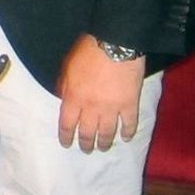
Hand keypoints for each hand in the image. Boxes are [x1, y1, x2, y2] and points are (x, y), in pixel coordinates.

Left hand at [56, 35, 143, 152]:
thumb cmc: (88, 51)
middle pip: (88, 132)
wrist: (115, 44)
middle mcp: (91, 107)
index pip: (67, 124)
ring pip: (107, 133)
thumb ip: (64, 87)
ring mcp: (112, 108)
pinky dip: (128, 133)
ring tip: (103, 148)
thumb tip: (64, 101)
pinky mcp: (130, 105)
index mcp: (73, 98)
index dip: (66, 136)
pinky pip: (129, 124)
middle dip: (86, 144)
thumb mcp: (67, 67)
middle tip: (86, 150)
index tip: (66, 144)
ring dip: (104, 143)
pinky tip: (126, 138)